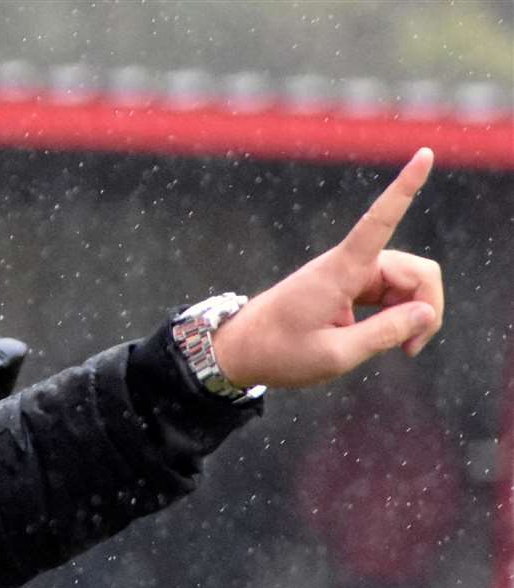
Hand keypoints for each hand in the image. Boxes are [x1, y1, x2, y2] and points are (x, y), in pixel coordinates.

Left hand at [212, 148, 442, 389]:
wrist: (240, 350)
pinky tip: (395, 340)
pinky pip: (391, 290)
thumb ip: (384, 333)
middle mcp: (348, 264)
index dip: (405, 188)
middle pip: (415, 271)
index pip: (379, 222)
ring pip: (407, 282)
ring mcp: (350, 273)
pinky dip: (399, 313)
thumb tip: (426, 312)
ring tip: (402, 349)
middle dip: (425, 307)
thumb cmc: (279, 353)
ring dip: (413, 313)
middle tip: (410, 351)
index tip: (424, 153)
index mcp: (340, 271)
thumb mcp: (335, 355)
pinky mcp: (349, 284)